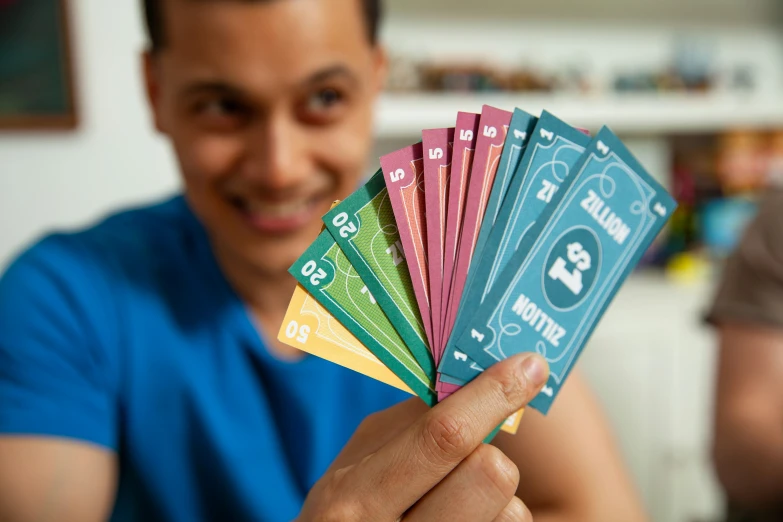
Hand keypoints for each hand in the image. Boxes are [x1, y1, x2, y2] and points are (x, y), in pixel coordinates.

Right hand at [298, 352, 549, 521]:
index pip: (441, 436)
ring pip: (511, 510)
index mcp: (355, 496)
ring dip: (495, 498)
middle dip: (491, 453)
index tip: (528, 365)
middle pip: (490, 473)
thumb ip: (410, 424)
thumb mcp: (360, 464)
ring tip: (459, 504)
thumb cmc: (351, 511)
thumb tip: (474, 378)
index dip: (491, 395)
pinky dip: (498, 520)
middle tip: (478, 455)